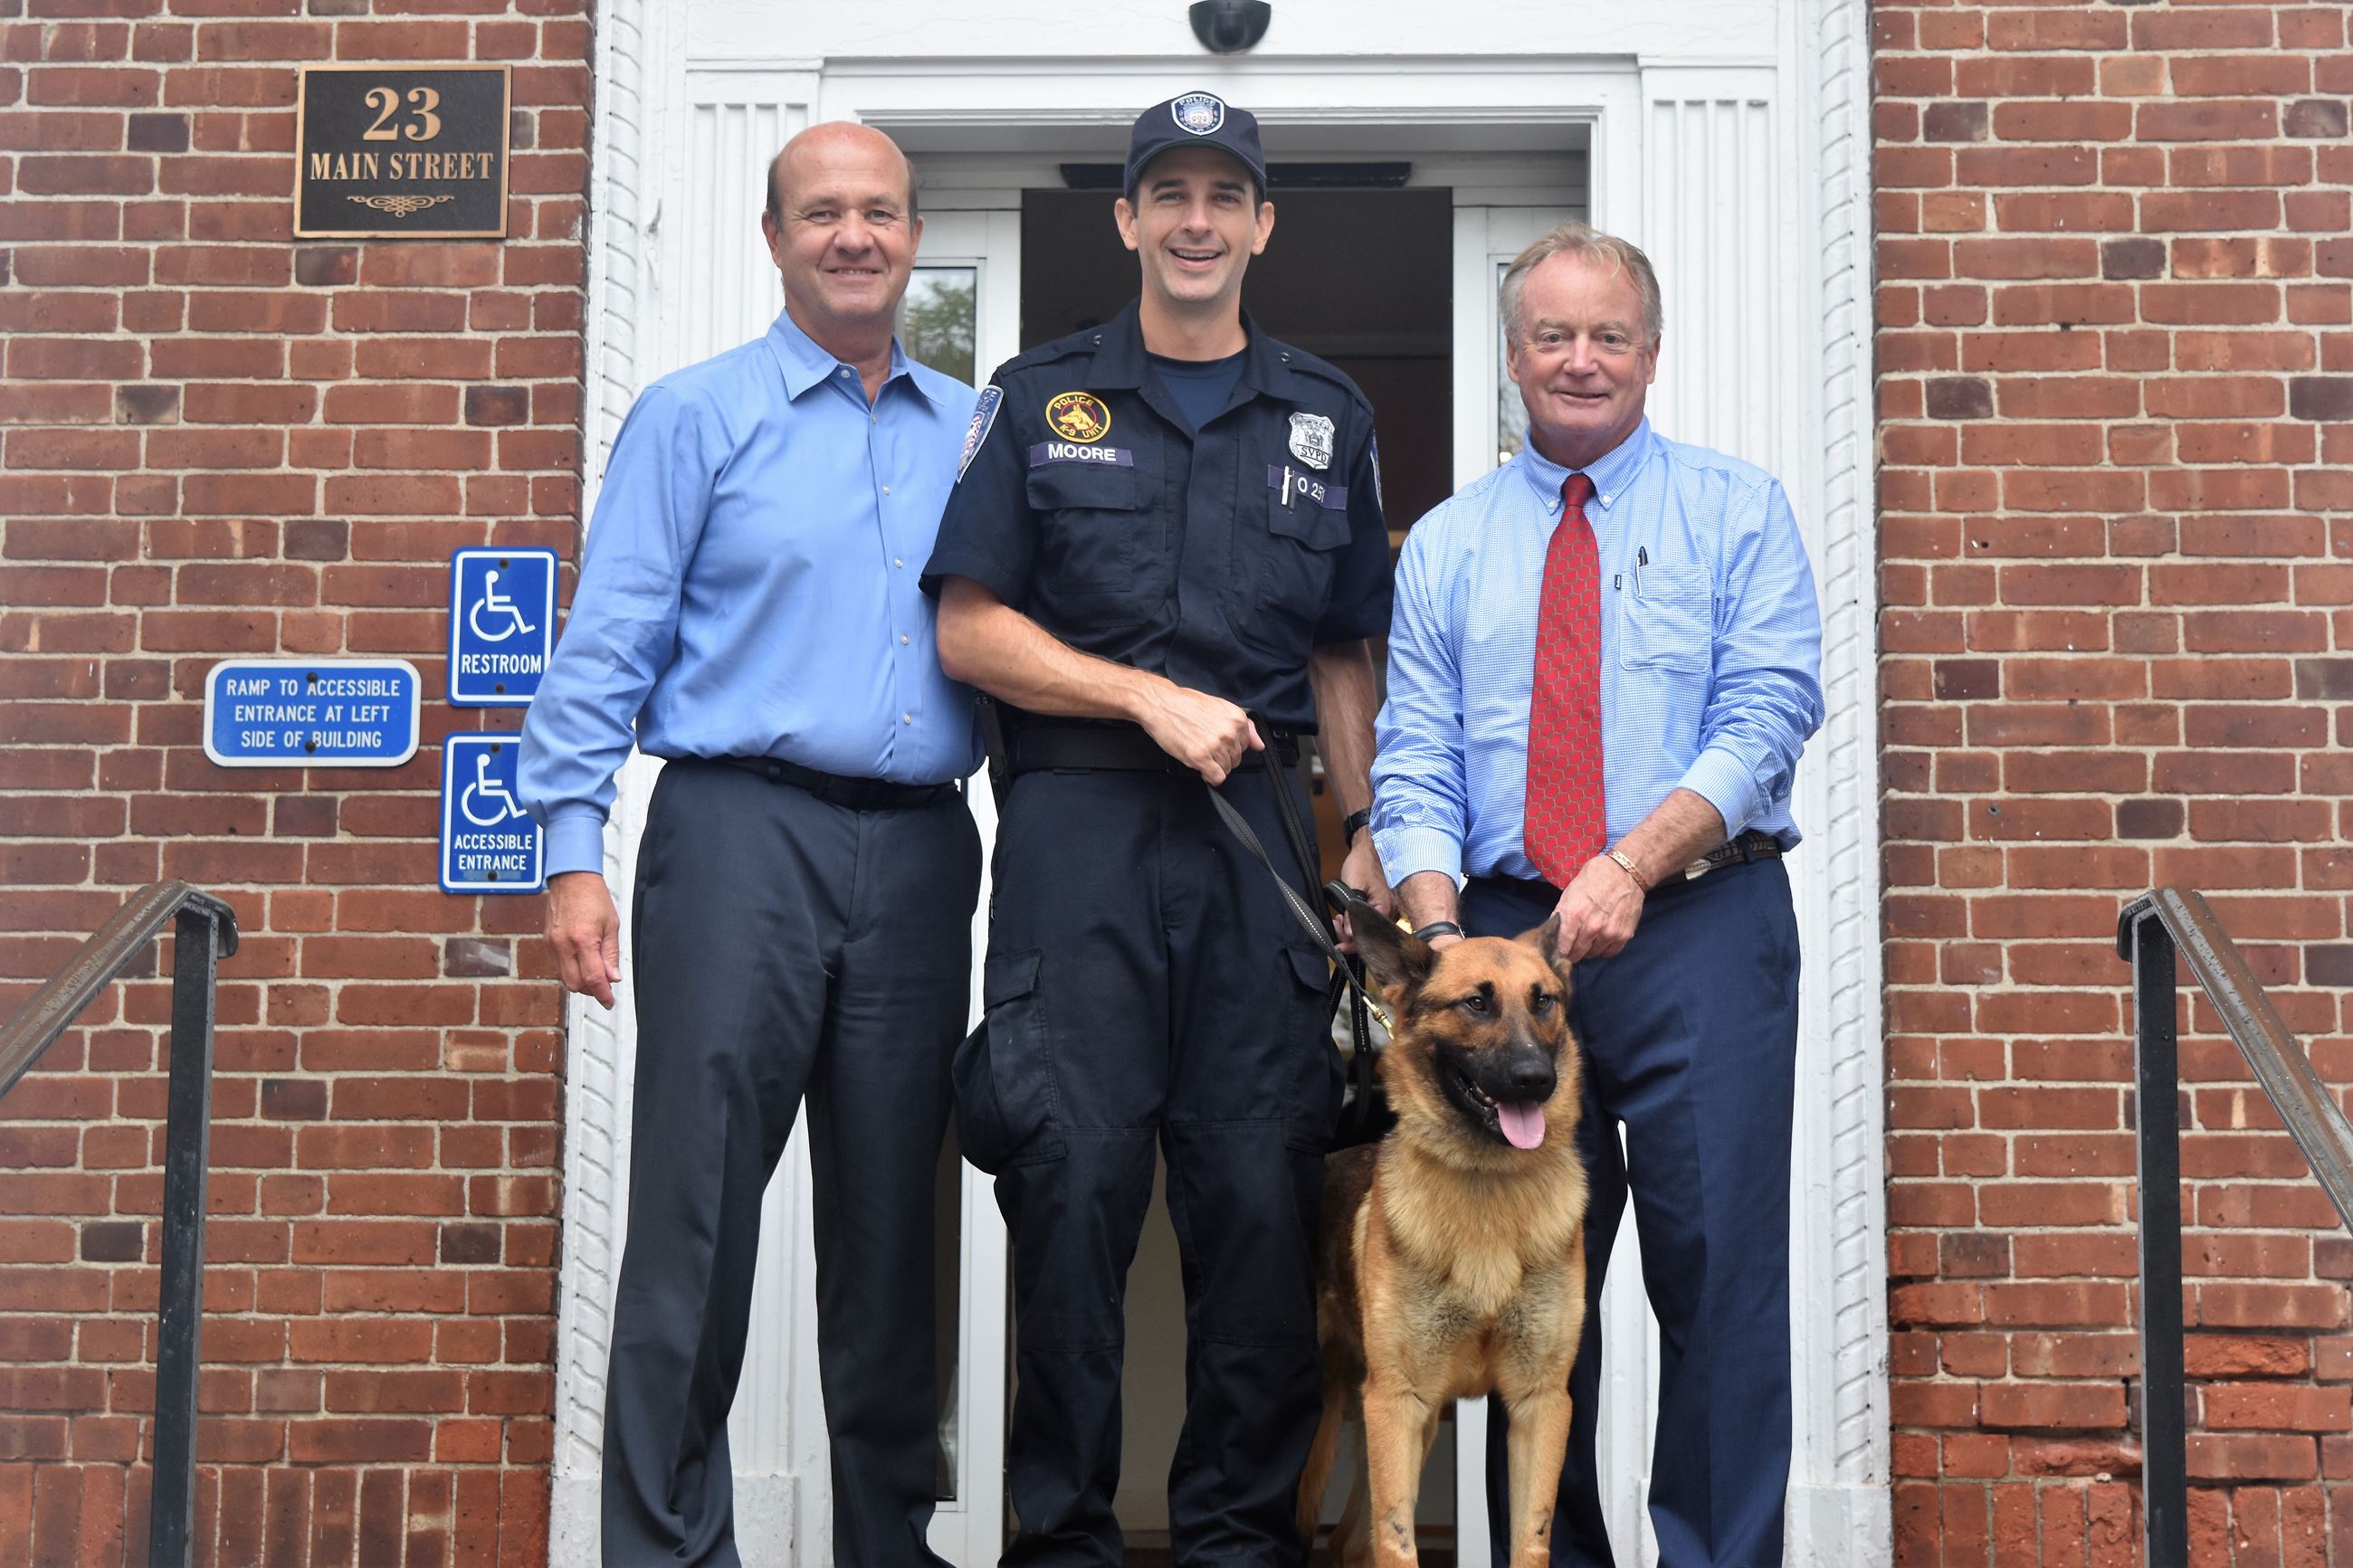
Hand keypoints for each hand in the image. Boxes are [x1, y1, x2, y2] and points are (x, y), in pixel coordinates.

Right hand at [546, 870, 621, 1008]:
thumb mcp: (611, 925)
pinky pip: (558, 965)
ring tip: (595, 973)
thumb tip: (613, 978)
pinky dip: (571, 969)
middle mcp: (563, 945)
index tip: (609, 1002)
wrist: (571, 878)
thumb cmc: (593, 897)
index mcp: (583, 940)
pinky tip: (582, 962)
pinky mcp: (547, 941)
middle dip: (591, 990)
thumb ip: (611, 954)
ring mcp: (552, 944)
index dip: (603, 994)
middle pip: (575, 984)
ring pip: (565, 977)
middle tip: (604, 987)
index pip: (593, 979)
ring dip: (580, 981)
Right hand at [1135, 683, 1262, 784]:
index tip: (1217, 743)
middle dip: (1222, 758)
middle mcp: (1229, 732)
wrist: (1160, 704)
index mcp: (1237, 719)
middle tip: (1205, 747)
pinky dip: (1209, 777)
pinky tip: (1200, 766)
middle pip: (1236, 759)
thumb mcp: (1220, 708)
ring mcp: (1216, 745)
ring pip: (1226, 770)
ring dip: (1213, 767)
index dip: (1229, 747)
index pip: (1245, 746)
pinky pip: (1216, 777)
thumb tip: (1260, 745)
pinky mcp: (1200, 757)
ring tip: (1200, 754)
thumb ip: (1244, 727)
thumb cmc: (1185, 704)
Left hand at [1331, 830, 1394, 954]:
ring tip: (1339, 920)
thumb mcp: (1352, 888)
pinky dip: (1356, 922)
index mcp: (1386, 908)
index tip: (1338, 945)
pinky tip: (1345, 918)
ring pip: (1368, 930)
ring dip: (1351, 929)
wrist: (1367, 849)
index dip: (1353, 943)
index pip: (1371, 936)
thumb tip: (1349, 934)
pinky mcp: (1381, 907)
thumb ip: (1352, 912)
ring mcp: (1387, 910)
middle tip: (1336, 928)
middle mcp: (1391, 913)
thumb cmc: (1362, 864)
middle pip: (1370, 936)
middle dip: (1350, 936)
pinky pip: (1369, 922)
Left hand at [1548, 854, 1644, 963]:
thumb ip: (1561, 914)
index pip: (1563, 946)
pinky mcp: (1624, 934)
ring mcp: (1610, 933)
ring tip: (1588, 942)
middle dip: (1573, 953)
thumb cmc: (1594, 878)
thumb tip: (1554, 931)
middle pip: (1578, 953)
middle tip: (1572, 950)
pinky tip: (1601, 941)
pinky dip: (1604, 950)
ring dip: (1589, 951)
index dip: (1560, 951)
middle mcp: (1592, 927)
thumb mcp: (1570, 892)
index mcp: (1575, 915)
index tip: (1560, 952)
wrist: (1625, 872)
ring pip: (1594, 954)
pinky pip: (1610, 952)